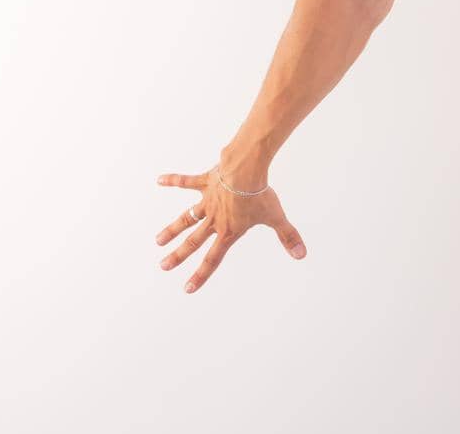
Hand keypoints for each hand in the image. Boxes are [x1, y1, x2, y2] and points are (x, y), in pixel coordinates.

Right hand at [154, 161, 307, 292]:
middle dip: (178, 256)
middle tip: (163, 266)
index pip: (213, 259)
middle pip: (193, 242)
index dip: (201, 275)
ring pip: (186, 218)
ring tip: (158, 241)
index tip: (188, 288)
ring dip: (172, 229)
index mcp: (229, 231)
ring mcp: (207, 201)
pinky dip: (173, 180)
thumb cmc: (260, 194)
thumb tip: (301, 254)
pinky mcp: (204, 182)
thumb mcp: (276, 217)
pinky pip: (186, 181)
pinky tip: (159, 180)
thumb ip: (288, 236)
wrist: (246, 170)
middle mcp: (214, 219)